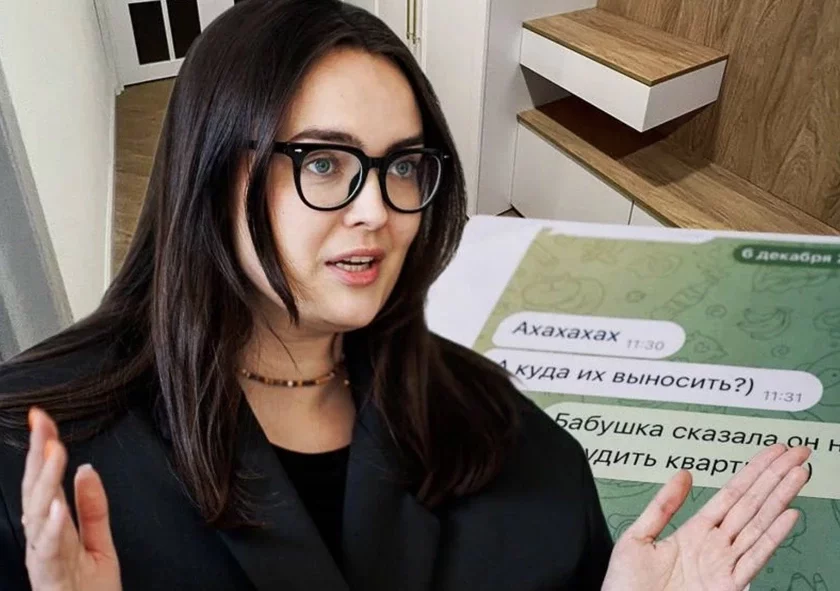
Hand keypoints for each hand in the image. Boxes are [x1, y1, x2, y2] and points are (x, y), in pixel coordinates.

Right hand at [21, 408, 121, 590]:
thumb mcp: (99, 543)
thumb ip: (92, 507)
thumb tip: (86, 468)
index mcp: (53, 529)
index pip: (45, 481)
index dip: (43, 448)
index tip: (43, 418)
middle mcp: (42, 541)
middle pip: (35, 491)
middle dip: (38, 455)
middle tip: (43, 424)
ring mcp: (44, 559)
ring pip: (37, 516)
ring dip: (46, 482)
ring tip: (54, 453)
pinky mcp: (52, 580)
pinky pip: (50, 552)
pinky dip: (51, 528)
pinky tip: (55, 506)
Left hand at [601, 444, 809, 590]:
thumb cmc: (627, 588)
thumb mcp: (637, 538)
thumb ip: (662, 506)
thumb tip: (682, 474)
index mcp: (694, 533)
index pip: (731, 495)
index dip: (753, 472)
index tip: (771, 453)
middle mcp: (714, 547)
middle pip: (751, 504)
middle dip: (775, 477)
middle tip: (797, 452)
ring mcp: (723, 566)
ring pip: (759, 524)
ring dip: (780, 497)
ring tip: (798, 473)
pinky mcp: (727, 586)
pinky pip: (754, 558)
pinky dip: (772, 536)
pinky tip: (788, 515)